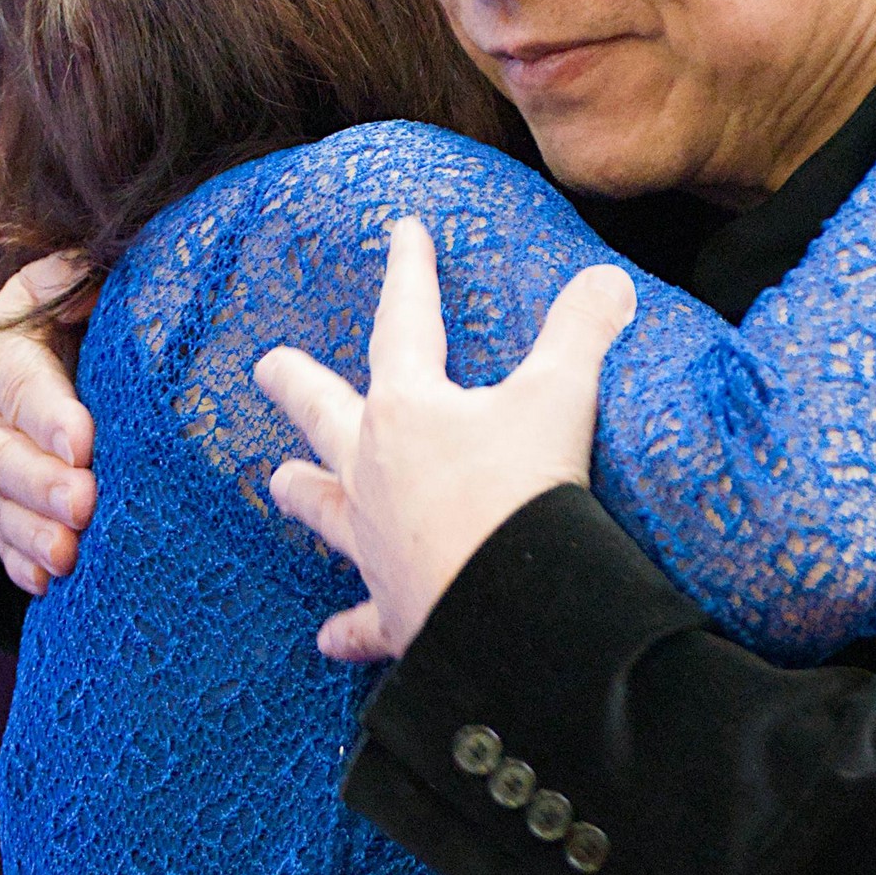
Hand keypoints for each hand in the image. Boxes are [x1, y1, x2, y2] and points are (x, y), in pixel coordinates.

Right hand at [0, 256, 98, 592]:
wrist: (53, 368)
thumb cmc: (76, 322)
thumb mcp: (69, 287)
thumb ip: (77, 276)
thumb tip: (91, 270)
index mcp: (0, 357)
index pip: (20, 385)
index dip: (48, 415)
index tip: (84, 442)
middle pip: (4, 457)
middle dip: (43, 485)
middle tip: (84, 505)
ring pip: (1, 509)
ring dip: (33, 535)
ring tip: (69, 555)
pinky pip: (4, 546)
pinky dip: (23, 567)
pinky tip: (49, 584)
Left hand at [258, 218, 637, 662]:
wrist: (511, 612)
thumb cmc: (525, 496)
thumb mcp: (562, 398)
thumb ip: (581, 333)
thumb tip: (608, 278)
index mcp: (410, 412)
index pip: (405, 324)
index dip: (409, 274)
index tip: (402, 234)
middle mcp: (375, 474)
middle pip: (327, 416)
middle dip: (299, 386)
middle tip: (266, 366)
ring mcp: (378, 544)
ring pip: (327, 510)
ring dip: (305, 495)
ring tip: (279, 482)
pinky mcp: (396, 609)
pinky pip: (365, 619)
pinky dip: (350, 630)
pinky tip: (327, 640)